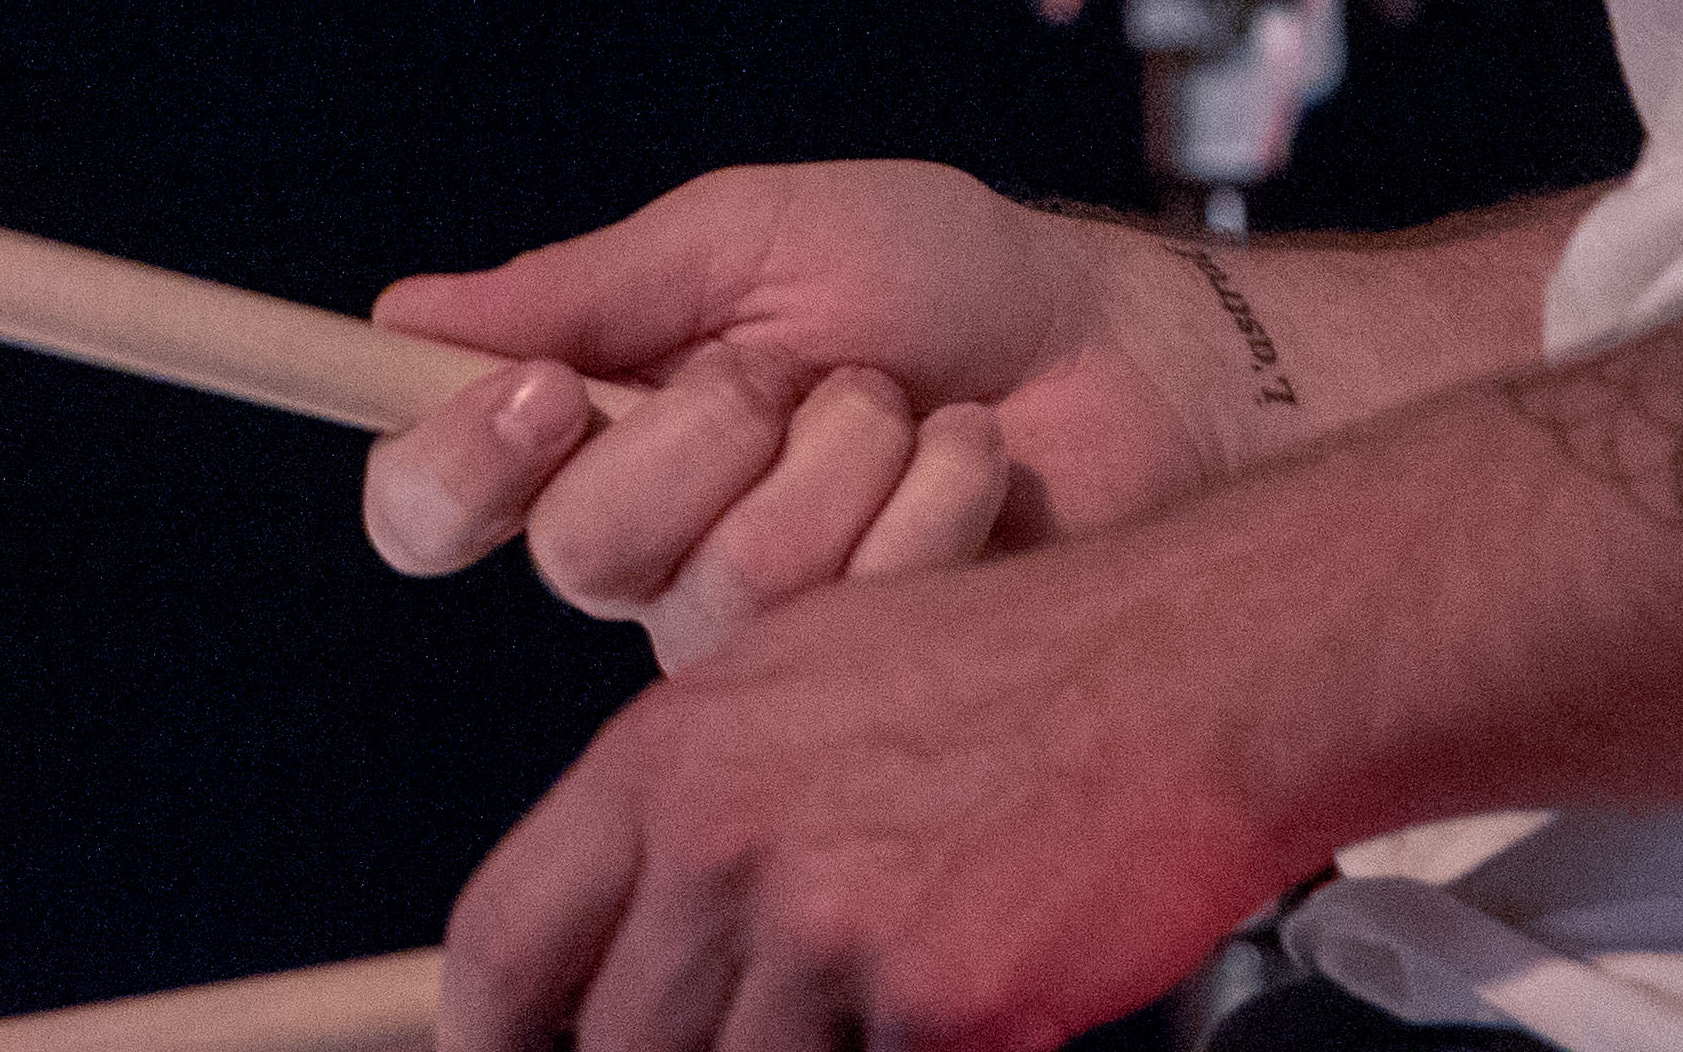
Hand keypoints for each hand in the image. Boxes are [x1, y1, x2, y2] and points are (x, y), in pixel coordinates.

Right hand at [366, 167, 1234, 663]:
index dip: (454, 468)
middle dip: (702, 431)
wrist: (1123, 353)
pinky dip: (924, 504)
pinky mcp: (862, 692)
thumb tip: (407, 315)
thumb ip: (591, 287)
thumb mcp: (754, 236)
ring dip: (835, 458)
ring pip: (718, 591)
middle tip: (786, 368)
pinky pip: (843, 623)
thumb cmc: (943, 278)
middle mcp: (651, 550)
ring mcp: (756, 638)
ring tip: (902, 406)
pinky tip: (965, 464)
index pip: (430, 504)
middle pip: (575, 553)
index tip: (547, 392)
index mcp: (594, 436)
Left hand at [439, 528, 1300, 1051]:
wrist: (1187, 668)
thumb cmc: (1020, 668)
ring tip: (864, 1007)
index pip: (506, 939)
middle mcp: (723, 839)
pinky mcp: (931, 999)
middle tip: (737, 1040)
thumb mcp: (801, 684)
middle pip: (618, 1044)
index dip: (494, 1034)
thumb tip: (634, 932)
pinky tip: (954, 1010)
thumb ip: (697, 809)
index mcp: (670, 754)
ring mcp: (824, 926)